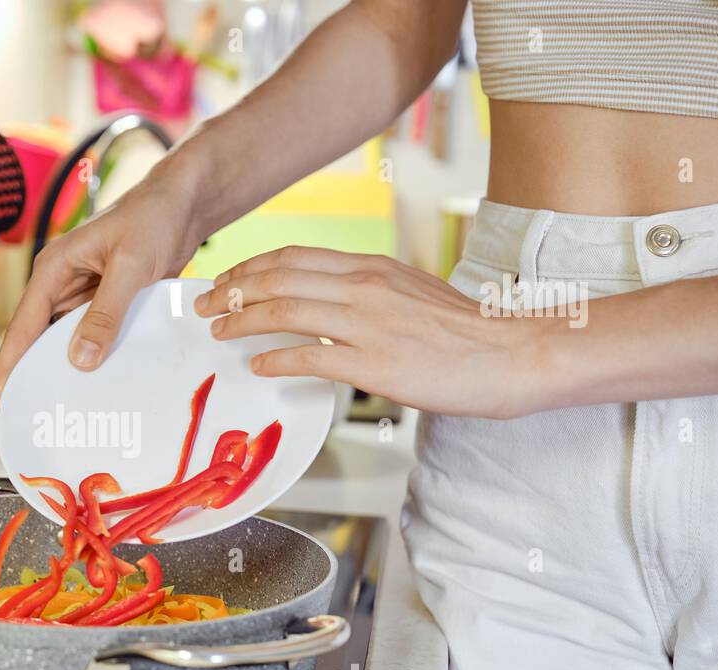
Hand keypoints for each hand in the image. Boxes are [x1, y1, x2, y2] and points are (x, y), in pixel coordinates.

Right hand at [0, 177, 201, 398]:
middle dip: (38, 375)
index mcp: (53, 270)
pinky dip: (96, 358)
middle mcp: (61, 285)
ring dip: (70, 370)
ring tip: (72, 410)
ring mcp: (83, 296)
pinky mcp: (106, 303)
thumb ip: (105, 313)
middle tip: (42, 418)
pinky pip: (94, 336)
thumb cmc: (153, 219)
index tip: (9, 401)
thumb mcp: (130, 267)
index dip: (12, 365)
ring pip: (67, 341)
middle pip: (38, 339)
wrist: (184, 205)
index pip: (22, 326)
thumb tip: (79, 360)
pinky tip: (105, 384)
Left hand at [193, 246, 538, 418]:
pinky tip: (257, 364)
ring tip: (218, 330)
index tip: (225, 278)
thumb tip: (331, 303)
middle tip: (204, 303)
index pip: (294, 256)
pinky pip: (309, 355)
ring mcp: (367, 323)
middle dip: (231, 288)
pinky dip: (275, 358)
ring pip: (284, 308)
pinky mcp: (374, 362)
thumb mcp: (411, 293)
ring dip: (241, 319)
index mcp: (371, 268)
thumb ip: (369, 292)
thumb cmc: (467, 332)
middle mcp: (363, 286)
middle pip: (278, 276)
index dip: (250, 266)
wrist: (512, 354)